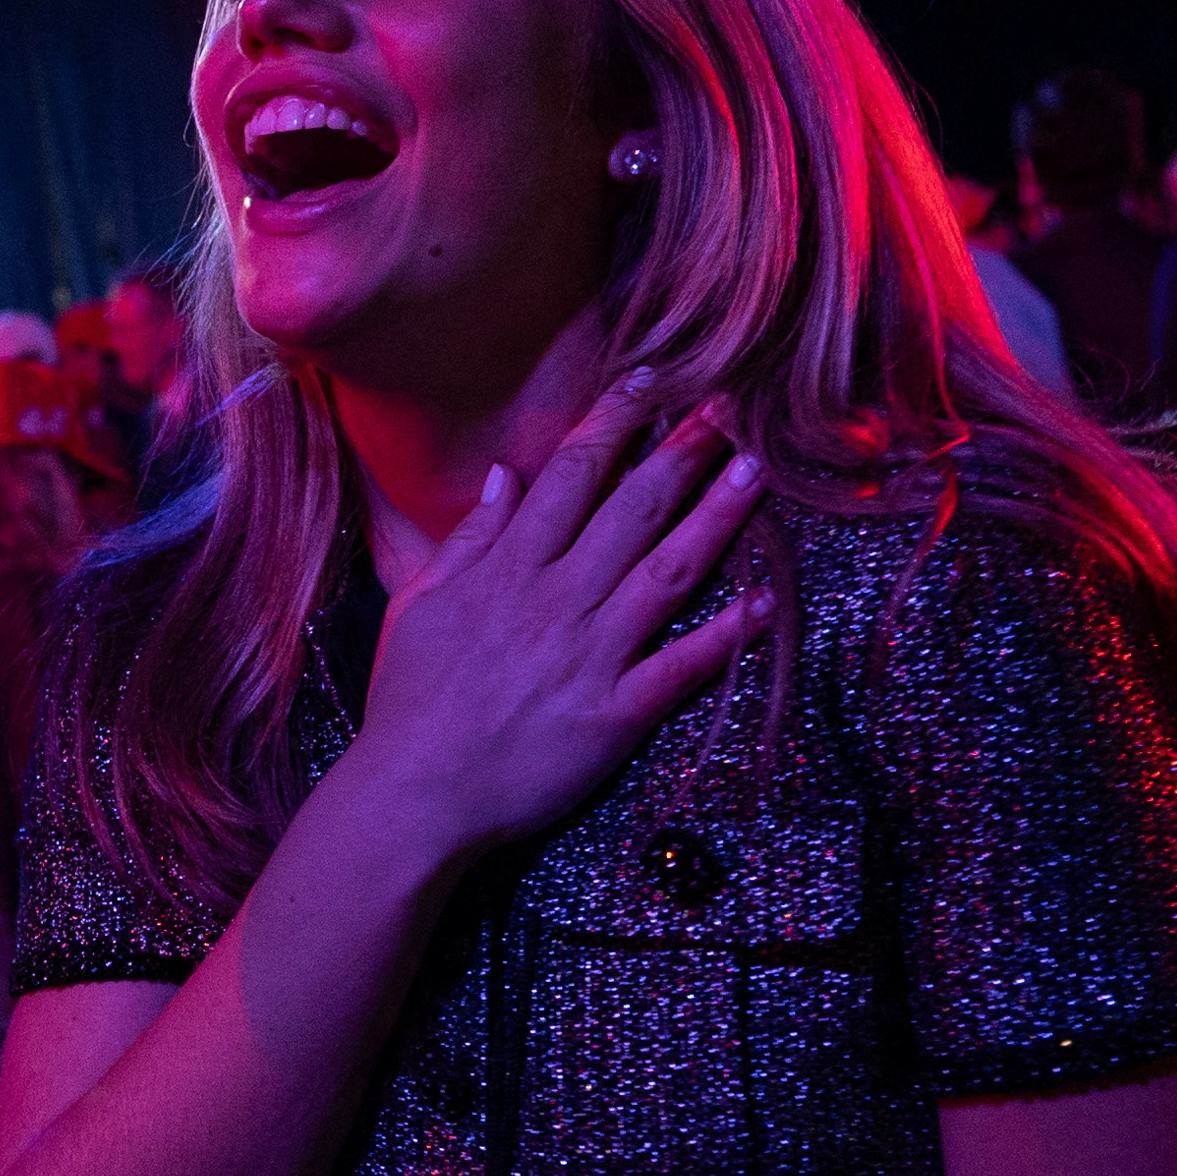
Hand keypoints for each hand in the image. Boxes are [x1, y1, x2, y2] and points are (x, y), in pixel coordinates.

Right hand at [357, 362, 772, 869]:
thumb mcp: (418, 606)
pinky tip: (767, 601)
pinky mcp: (613, 716)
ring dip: (716, 519)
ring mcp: (588, 658)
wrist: (412, 796)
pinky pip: (679, 668)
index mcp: (506, 571)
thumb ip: (467, 539)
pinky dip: (725, 634)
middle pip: (630, 509)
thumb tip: (503, 476)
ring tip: (756, 472)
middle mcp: (554, 602)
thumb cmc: (409, 701)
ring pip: (665, 574)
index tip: (651, 380)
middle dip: (683, 451)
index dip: (614, 421)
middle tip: (729, 405)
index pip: (570, 475)